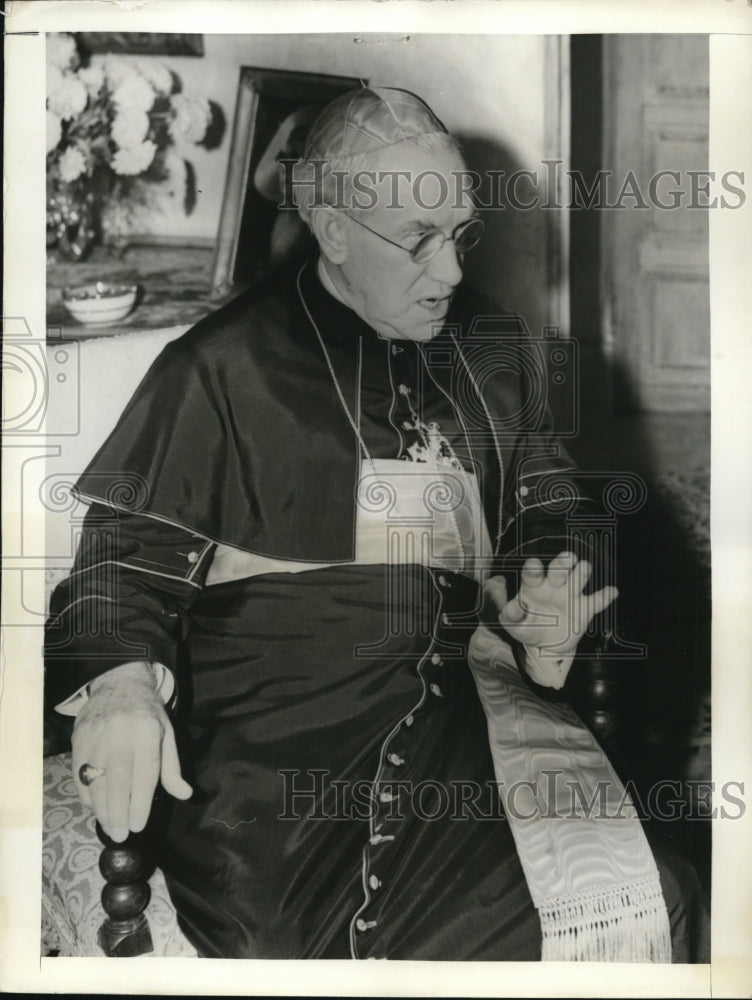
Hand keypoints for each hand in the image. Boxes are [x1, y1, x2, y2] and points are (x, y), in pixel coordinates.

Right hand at [72, 661, 191, 841]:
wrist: (118, 685)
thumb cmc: (147, 714)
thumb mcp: (167, 734)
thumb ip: (172, 767)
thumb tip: (185, 794)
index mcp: (146, 733)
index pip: (144, 774)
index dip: (140, 803)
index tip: (138, 825)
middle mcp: (119, 736)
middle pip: (116, 782)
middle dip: (118, 813)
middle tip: (121, 835)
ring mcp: (95, 738)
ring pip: (95, 782)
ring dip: (101, 809)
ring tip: (110, 826)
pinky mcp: (78, 741)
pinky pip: (79, 776)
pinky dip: (87, 795)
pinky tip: (96, 808)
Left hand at [484, 551, 617, 687]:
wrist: (546, 645)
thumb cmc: (528, 626)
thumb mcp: (514, 624)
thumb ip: (510, 614)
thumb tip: (510, 606)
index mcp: (533, 586)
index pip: (533, 574)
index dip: (533, 568)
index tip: (534, 565)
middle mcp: (553, 586)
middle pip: (559, 569)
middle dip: (562, 563)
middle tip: (566, 559)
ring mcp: (570, 595)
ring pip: (579, 578)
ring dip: (582, 572)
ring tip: (583, 569)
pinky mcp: (585, 608)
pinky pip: (597, 601)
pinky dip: (605, 595)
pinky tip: (611, 591)